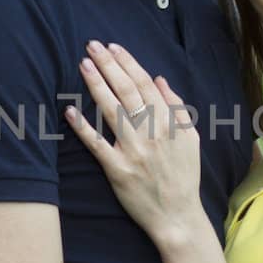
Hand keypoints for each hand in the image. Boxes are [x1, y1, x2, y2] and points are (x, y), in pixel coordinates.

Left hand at [66, 41, 203, 244]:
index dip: (128, 63)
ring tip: (83, 65)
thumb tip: (160, 80)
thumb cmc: (184, 176)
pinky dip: (83, 128)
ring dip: (96, 86)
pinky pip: (97, 145)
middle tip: (92, 46)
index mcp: (169, 123)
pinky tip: (70, 111)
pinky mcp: (117, 170)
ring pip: (112, 111)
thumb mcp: (191, 139)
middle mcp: (151, 133)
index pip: (145, 84)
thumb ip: (177, 108)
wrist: (177, 216)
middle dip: (109, 65)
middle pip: (127, 91)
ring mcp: (133, 151)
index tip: (113, 47)